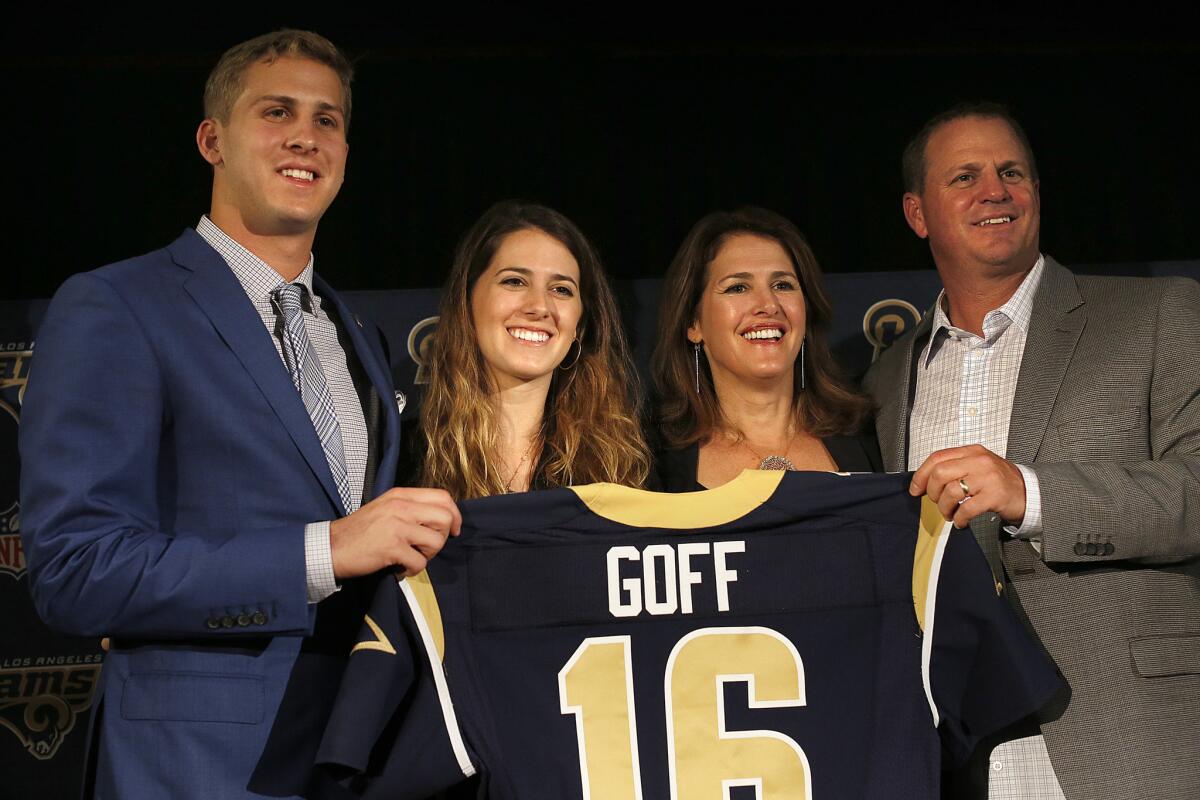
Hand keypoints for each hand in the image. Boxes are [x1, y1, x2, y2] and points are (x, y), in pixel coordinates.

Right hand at [329, 487, 461, 578]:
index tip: (453, 530)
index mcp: (401, 495)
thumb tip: (440, 519)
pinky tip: (399, 568)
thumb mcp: (385, 508)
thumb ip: (410, 508)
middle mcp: (401, 506)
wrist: (330, 547)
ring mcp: (397, 526)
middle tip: (427, 548)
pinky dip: (412, 570)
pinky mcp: (391, 547)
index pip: (443, 497)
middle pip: (445, 518)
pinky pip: (419, 562)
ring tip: (411, 558)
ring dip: (428, 555)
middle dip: (443, 537)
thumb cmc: (359, 531)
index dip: (454, 515)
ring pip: (437, 541)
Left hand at [909, 444, 1026, 528]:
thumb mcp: (977, 466)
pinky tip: (961, 521)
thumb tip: (924, 481)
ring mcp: (988, 478)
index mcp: (972, 451)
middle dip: (932, 492)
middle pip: (940, 473)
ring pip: (951, 492)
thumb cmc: (999, 481)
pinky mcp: (995, 496)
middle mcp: (979, 461)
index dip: (921, 475)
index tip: (915, 489)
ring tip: (950, 514)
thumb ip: (955, 468)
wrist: (1029, 492)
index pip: (937, 457)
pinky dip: (960, 518)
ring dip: (945, 508)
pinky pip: (967, 508)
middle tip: (937, 502)